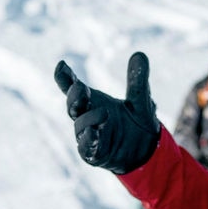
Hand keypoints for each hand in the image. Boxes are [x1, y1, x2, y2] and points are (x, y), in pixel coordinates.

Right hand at [54, 52, 160, 174]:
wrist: (146, 151)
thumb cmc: (136, 123)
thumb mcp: (140, 100)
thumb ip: (138, 80)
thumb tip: (140, 54)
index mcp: (93, 101)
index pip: (74, 87)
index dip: (65, 78)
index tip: (61, 65)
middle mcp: (86, 117)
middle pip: (73, 105)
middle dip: (75, 96)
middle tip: (80, 87)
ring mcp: (87, 136)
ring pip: (80, 126)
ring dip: (89, 119)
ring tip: (104, 113)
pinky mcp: (93, 154)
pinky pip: (86, 148)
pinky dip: (89, 140)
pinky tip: (93, 133)